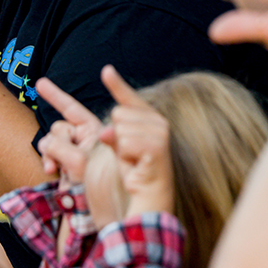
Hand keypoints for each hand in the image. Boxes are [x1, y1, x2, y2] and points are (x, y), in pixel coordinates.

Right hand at [35, 77, 102, 182]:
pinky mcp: (63, 164)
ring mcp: (71, 152)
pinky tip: (53, 172)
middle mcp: (82, 139)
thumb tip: (47, 144)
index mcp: (94, 131)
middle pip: (58, 127)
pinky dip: (47, 161)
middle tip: (66, 159)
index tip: (40, 84)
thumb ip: (61, 146)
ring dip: (50, 153)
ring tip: (58, 169)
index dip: (56, 95)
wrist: (98, 208)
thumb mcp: (81, 161)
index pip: (72, 108)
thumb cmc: (98, 183)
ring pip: (49, 140)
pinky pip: (47, 154)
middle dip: (57, 140)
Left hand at [98, 65, 173, 216]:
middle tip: (130, 156)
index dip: (116, 84)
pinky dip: (126, 156)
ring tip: (134, 161)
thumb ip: (113, 133)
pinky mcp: (158, 145)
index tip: (106, 70)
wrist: (150, 196)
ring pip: (119, 129)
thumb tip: (106, 129)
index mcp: (150, 119)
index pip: (128, 99)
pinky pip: (125, 142)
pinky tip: (137, 164)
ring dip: (121, 150)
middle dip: (116, 137)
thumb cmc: (135, 172)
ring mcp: (160, 132)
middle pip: (117, 114)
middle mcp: (159, 121)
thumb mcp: (119, 148)